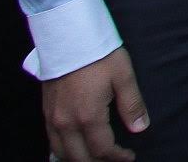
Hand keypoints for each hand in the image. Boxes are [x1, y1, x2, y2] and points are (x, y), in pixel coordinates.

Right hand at [43, 46, 147, 161]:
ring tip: (97, 157)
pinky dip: (64, 150)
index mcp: (88, 117)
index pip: (102, 150)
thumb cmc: (98, 55)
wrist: (68, 38)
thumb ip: (132, 105)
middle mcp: (66, 123)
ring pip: (62, 153)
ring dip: (79, 159)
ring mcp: (53, 119)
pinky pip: (52, 141)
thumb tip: (140, 127)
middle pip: (80, 158)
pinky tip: (75, 147)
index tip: (129, 157)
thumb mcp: (123, 76)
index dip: (117, 157)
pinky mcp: (46, 112)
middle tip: (115, 159)